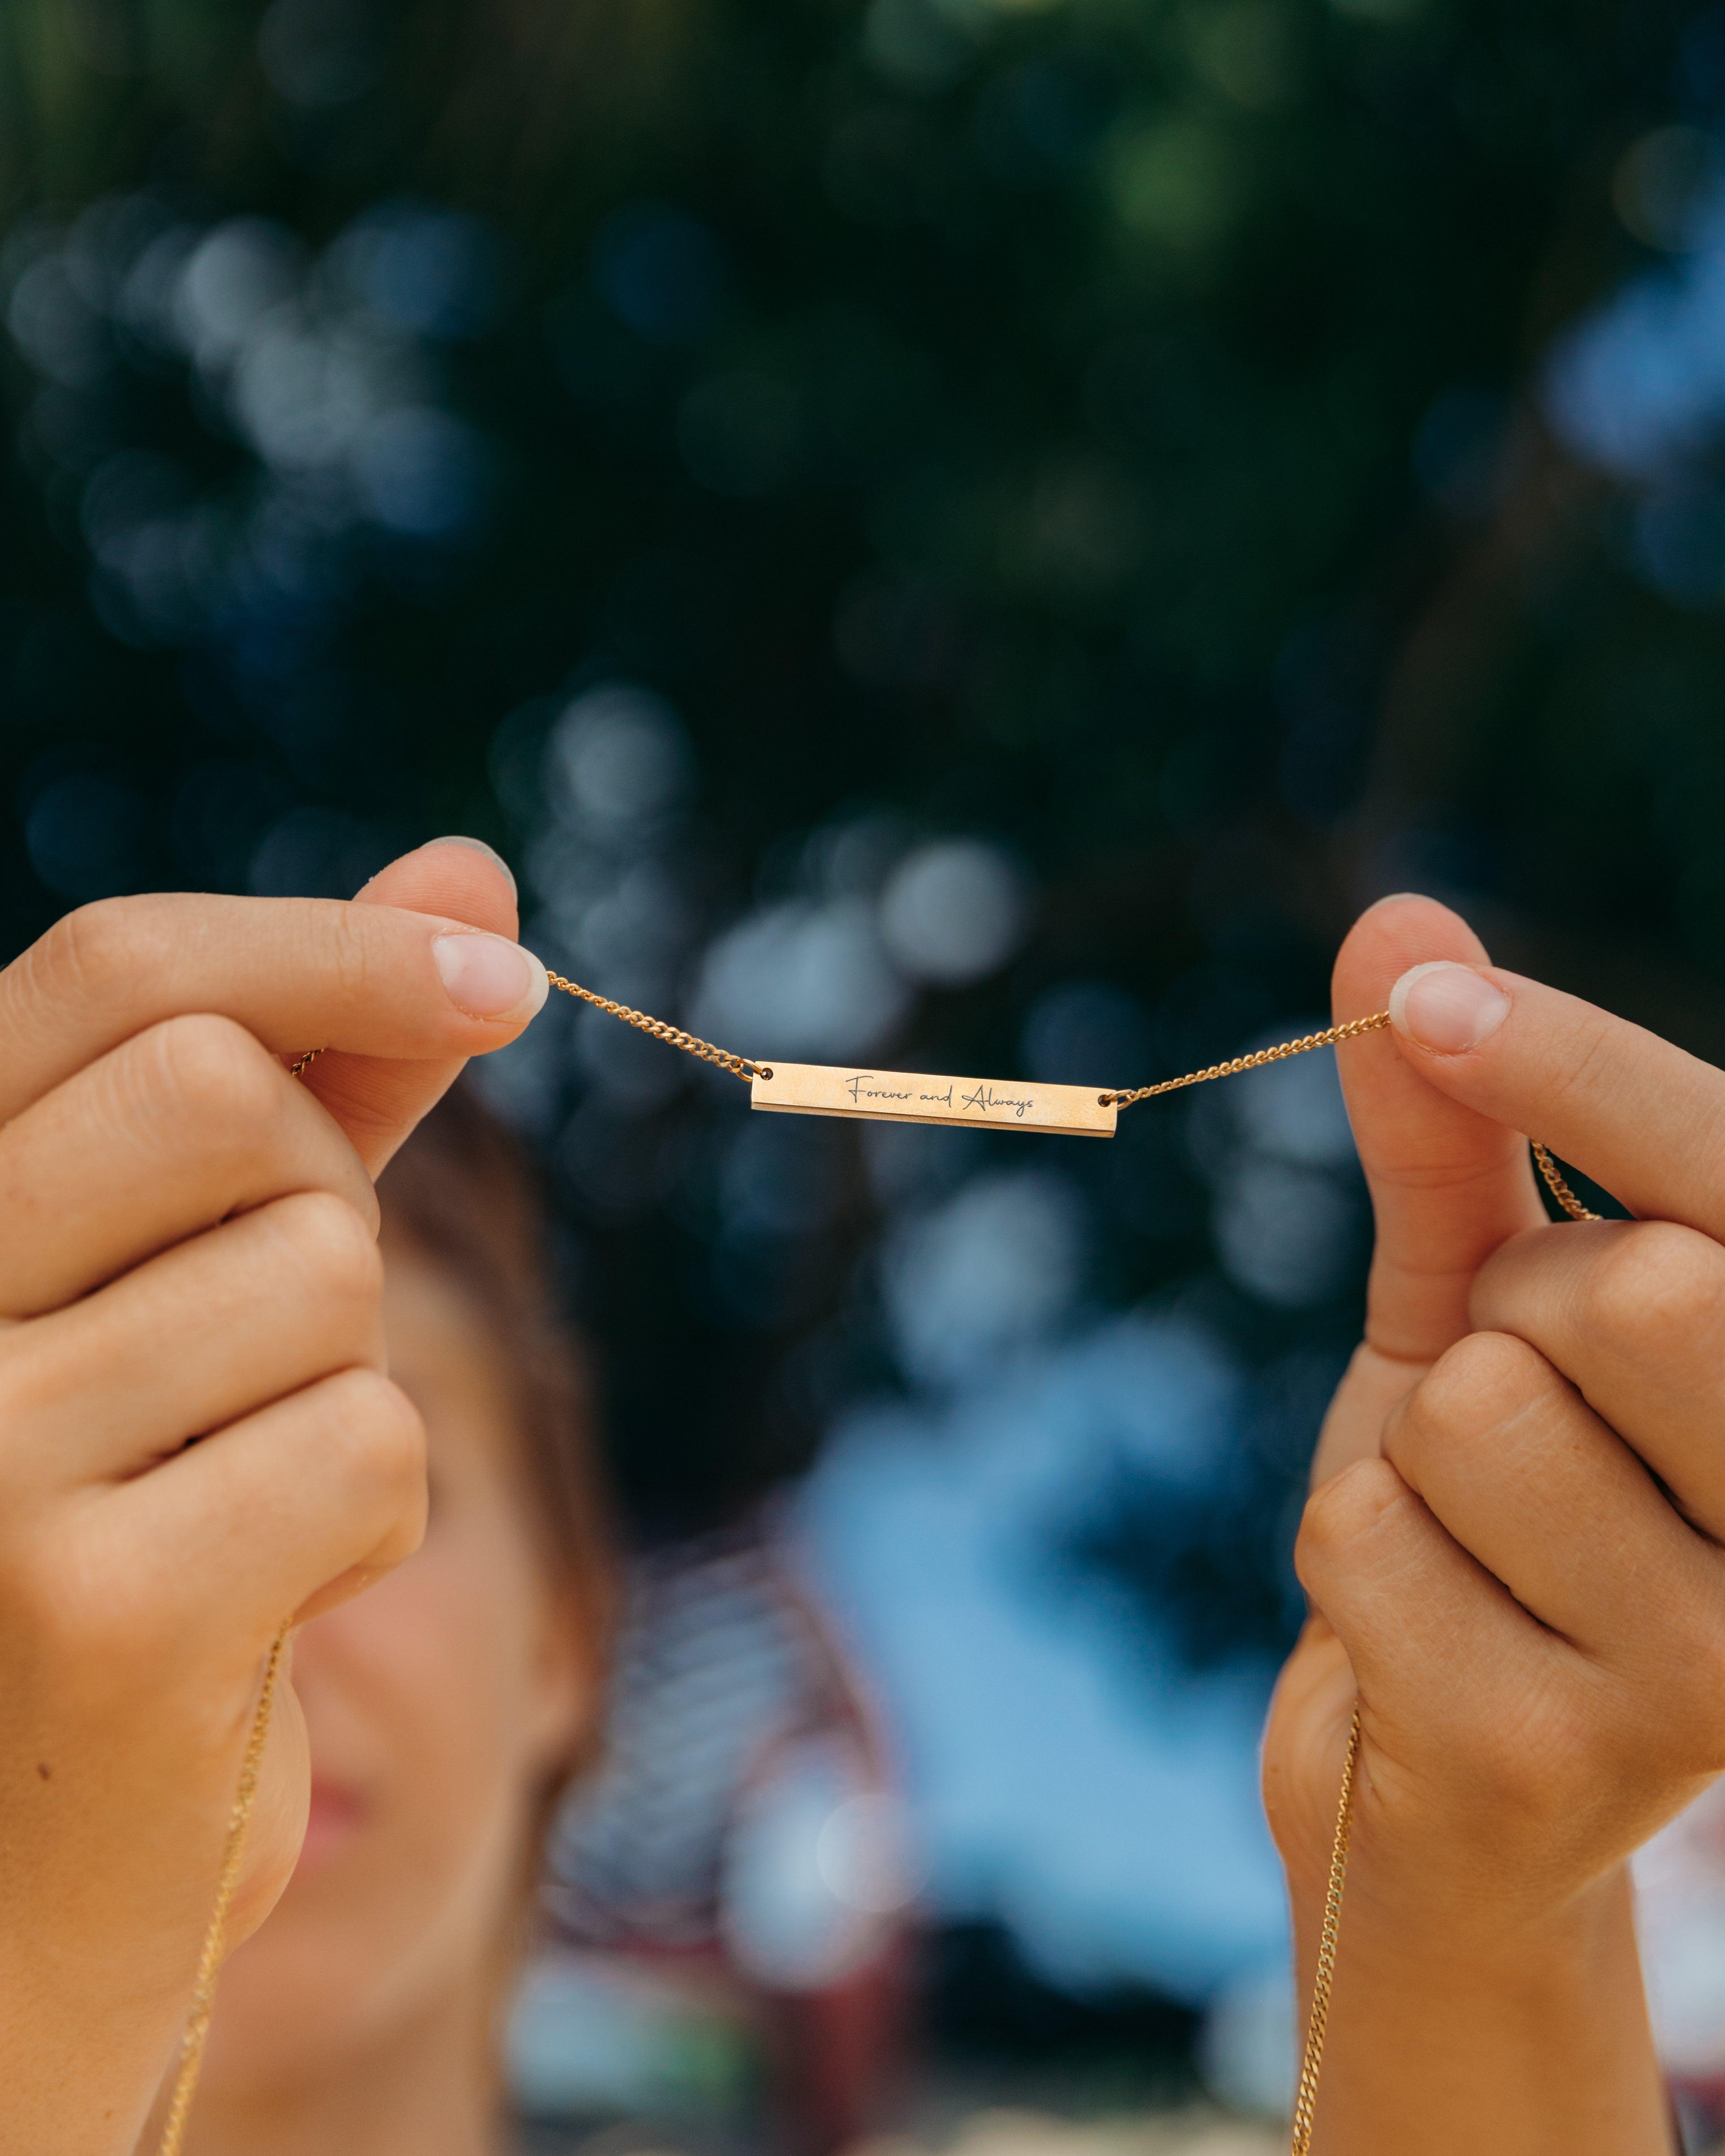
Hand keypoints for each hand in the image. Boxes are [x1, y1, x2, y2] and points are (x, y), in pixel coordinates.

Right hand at [0, 842, 541, 2153]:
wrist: (23, 1854)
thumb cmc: (134, 1503)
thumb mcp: (208, 1263)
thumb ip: (325, 1072)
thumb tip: (471, 873)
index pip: (116, 969)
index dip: (333, 948)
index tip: (507, 974)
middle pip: (230, 1099)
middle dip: (316, 1204)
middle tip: (252, 1347)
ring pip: (323, 1278)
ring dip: (334, 1385)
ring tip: (226, 1494)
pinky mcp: (87, 1610)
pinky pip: (367, 1447)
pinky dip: (363, 1522)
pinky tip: (253, 1599)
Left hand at [1263, 893, 1721, 2150]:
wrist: (1436, 1798)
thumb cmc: (1480, 1522)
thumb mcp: (1466, 1310)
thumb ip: (1452, 1131)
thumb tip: (1397, 919)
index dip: (1583, 1070)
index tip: (1426, 994)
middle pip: (1623, 1287)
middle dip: (1506, 1317)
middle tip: (1511, 1420)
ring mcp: (1713, 1673)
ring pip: (1474, 1412)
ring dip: (1416, 1458)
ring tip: (1472, 1547)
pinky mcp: (1563, 1764)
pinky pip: (1367, 1537)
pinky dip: (1351, 1565)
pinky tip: (1425, 1649)